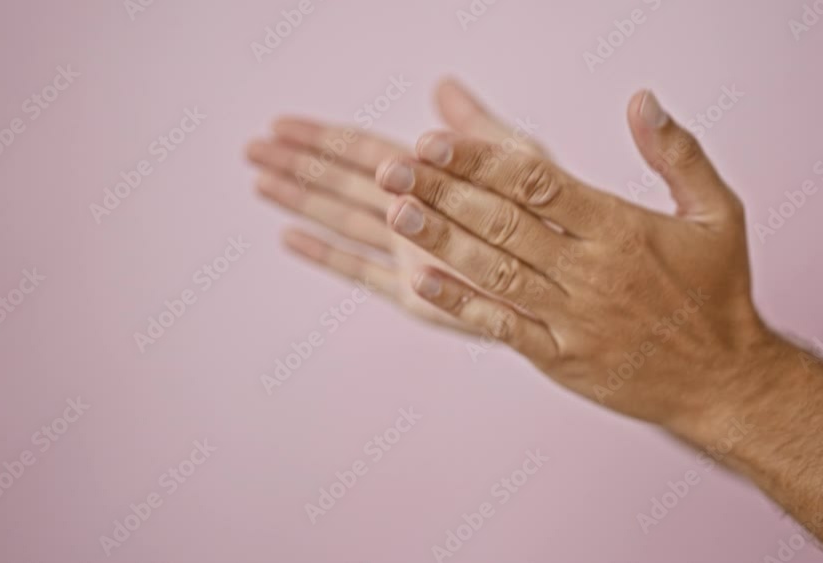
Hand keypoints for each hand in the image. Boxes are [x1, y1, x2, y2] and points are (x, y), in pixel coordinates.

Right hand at [245, 79, 543, 329]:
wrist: (571, 282)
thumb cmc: (554, 221)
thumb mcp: (521, 164)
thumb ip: (478, 131)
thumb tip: (442, 86)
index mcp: (433, 178)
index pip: (364, 150)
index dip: (323, 137)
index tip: (281, 123)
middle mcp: (413, 213)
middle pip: (341, 181)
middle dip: (296, 164)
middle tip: (251, 148)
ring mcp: (408, 252)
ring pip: (341, 219)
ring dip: (300, 200)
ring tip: (259, 182)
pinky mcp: (414, 293)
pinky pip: (360, 272)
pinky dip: (326, 255)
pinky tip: (291, 239)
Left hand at [377, 90, 776, 433]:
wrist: (725, 382)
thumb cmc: (718, 293)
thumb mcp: (717, 213)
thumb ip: (677, 153)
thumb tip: (641, 100)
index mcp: (621, 229)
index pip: (537, 182)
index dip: (481, 159)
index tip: (435, 141)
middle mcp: (591, 271)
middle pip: (504, 222)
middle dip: (443, 192)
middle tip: (392, 168)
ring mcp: (573, 317)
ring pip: (496, 271)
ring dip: (441, 240)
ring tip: (395, 211)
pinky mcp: (561, 358)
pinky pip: (503, 327)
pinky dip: (460, 303)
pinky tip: (420, 280)